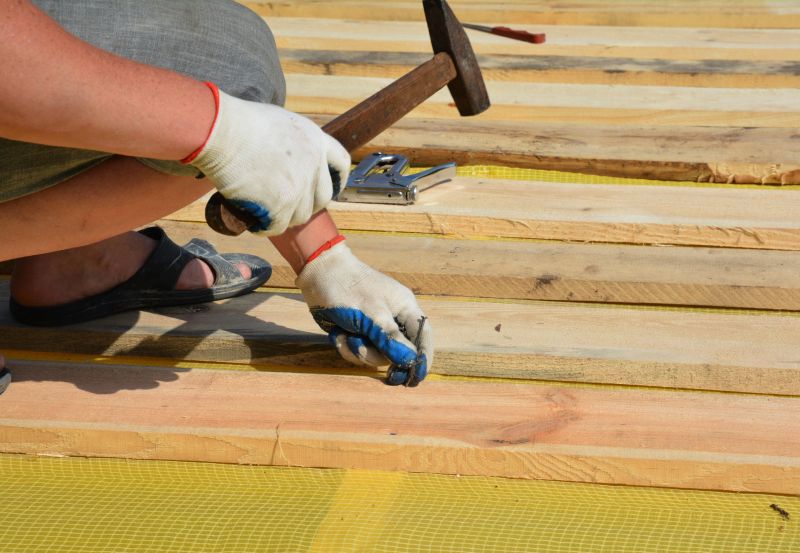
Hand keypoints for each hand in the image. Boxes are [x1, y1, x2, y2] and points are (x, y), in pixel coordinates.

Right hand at [185, 84, 349, 235]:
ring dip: (284, 217)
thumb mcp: (278, 122)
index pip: (340, 163)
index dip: (337, 179)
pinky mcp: (282, 204)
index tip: (332, 189)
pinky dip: (264, 227)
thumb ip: (292, 142)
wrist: (220, 131)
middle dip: (307, 205)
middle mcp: (314, 163)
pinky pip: (277, 226)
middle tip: (287, 207)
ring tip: (263, 212)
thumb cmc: (237, 122)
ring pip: (300, 215)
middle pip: (322, 197)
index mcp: (315, 139)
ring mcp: (299, 185)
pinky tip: (253, 223)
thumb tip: (288, 159)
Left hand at [296, 239, 432, 385]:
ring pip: (376, 353)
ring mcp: (374, 325)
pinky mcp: (358, 330)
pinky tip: (338, 334)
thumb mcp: (371, 314)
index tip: (416, 378)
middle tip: (360, 350)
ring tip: (344, 336)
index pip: (423, 336)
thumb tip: (411, 359)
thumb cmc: (348, 288)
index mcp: (404, 307)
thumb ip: (391, 338)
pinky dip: (347, 346)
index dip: (423, 358)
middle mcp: (393, 317)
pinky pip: (360, 350)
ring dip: (358, 350)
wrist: (318, 272)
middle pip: (397, 351)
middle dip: (376, 354)